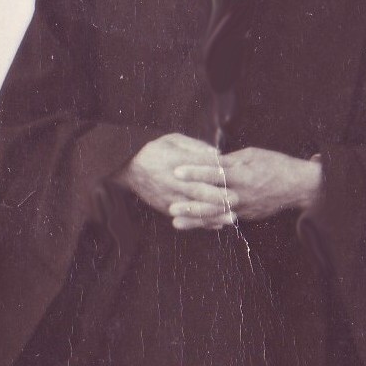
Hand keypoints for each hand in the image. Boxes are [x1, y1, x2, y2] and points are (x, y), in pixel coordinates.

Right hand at [113, 133, 235, 230]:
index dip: (214, 170)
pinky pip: (186, 218)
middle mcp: (171, 181)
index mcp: (173, 161)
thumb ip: (195, 146)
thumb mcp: (173, 140)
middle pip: (197, 190)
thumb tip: (218, 154)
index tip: (232, 173)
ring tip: (232, 217)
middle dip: (218, 196)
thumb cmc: (155, 150)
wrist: (129, 168)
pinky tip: (218, 225)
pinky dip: (202, 223)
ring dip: (213, 214)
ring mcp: (168, 197)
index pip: (197, 166)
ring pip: (193, 208)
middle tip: (236, 199)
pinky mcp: (166, 208)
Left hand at [175, 147, 322, 223]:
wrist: (298, 186)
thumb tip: (209, 160)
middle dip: (190, 204)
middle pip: (212, 199)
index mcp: (242, 173)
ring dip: (195, 219)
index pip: (214, 172)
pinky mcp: (247, 215)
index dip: (195, 172)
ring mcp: (244, 207)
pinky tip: (195, 226)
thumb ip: (229, 160)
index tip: (176, 172)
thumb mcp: (252, 155)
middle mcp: (242, 192)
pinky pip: (225, 220)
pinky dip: (209, 223)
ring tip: (176, 222)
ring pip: (216, 214)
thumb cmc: (275, 164)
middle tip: (170, 206)